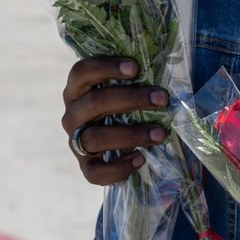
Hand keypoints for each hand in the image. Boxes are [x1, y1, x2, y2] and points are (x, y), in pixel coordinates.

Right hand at [61, 57, 169, 185]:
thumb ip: (137, 79)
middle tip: (162, 99)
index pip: (82, 72)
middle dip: (131, 99)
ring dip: (131, 135)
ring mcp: (76, 142)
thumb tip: (167, 67)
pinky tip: (141, 159)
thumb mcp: (127, 90)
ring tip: (160, 134)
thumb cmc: (125, 107)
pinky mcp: (85, 166)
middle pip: (94, 103)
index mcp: (78, 89)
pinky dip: (118, 168)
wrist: (115, 144)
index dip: (106, 67)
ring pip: (96, 138)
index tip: (135, 67)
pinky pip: (95, 173)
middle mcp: (73, 114)